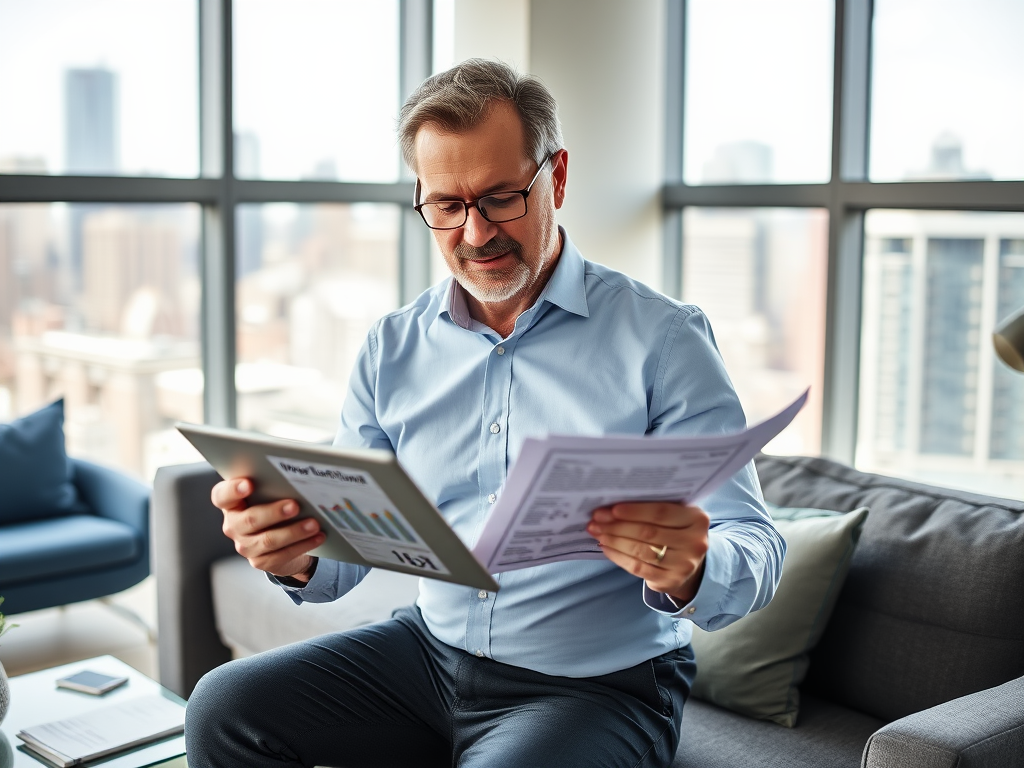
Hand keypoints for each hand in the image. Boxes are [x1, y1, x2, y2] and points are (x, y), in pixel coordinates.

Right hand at [211, 478, 324, 580]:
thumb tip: (296, 480)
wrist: (280, 539)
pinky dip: (303, 544)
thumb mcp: (268, 494)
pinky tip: (318, 536)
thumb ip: (272, 486)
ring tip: (313, 524)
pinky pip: (282, 554)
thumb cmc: (273, 506)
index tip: (249, 484)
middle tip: (294, 506)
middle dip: (274, 512)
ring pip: (268, 540)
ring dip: (294, 531)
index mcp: (231, 504)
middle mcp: (233, 525)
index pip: (222, 496)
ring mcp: (245, 545)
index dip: (233, 490)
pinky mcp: (259, 561)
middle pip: (250, 519)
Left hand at [587, 502, 708, 604]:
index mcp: (697, 519)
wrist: (690, 562)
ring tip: (597, 532)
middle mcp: (695, 543)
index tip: (611, 509)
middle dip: (618, 525)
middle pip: (648, 532)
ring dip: (614, 540)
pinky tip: (606, 547)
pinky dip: (618, 556)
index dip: (634, 511)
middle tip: (596, 520)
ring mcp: (684, 564)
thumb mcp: (676, 515)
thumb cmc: (675, 531)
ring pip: (641, 550)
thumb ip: (654, 507)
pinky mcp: (670, 581)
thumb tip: (612, 505)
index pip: (661, 512)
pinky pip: (638, 568)